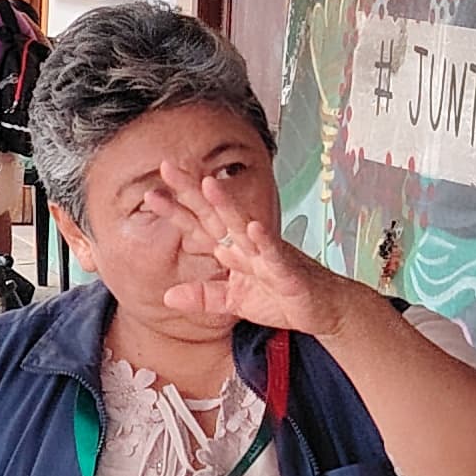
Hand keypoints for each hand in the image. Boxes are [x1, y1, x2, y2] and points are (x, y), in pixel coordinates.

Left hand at [150, 161, 372, 339]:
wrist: (324, 308)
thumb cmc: (283, 298)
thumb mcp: (234, 302)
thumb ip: (203, 297)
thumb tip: (167, 296)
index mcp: (234, 249)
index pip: (199, 226)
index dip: (176, 211)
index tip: (152, 194)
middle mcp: (248, 244)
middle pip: (215, 213)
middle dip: (192, 191)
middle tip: (168, 167)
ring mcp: (268, 254)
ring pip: (243, 225)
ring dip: (227, 204)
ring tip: (207, 184)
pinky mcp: (288, 271)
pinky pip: (275, 254)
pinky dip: (265, 241)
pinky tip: (253, 227)